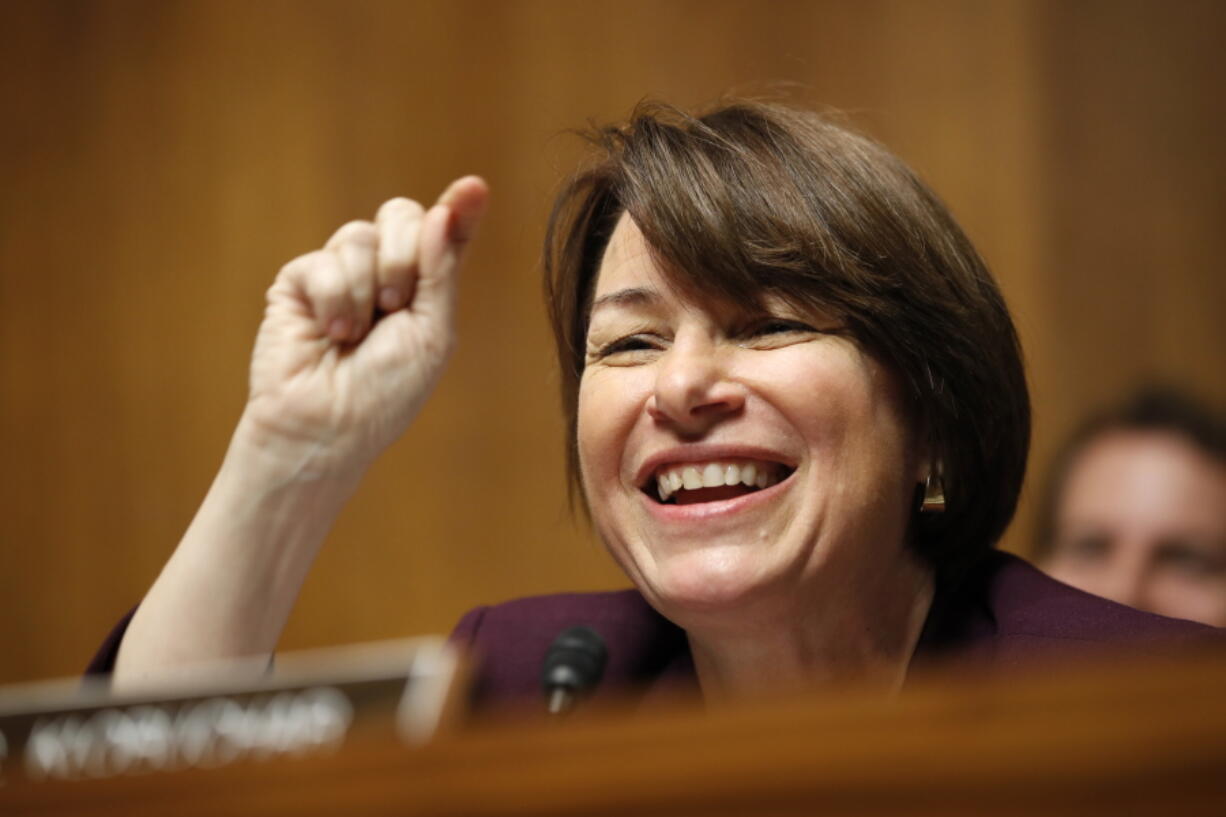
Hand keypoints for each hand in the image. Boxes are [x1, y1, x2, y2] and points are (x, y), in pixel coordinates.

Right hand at [240, 176, 489, 475]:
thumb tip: (442, 210)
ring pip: (360, 234)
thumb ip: (440, 272)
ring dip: (366, 288)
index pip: (444, 233)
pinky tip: (329, 334)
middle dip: (404, 255)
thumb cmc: (386, 393)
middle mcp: (386, 272)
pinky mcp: (300, 281)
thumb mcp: (432, 334)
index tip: (473, 187)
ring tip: (355, 335)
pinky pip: (323, 260)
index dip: (459, 208)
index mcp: (425, 287)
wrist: (328, 426)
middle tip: (395, 304)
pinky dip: (334, 300)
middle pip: (402, 214)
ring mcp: (342, 273)